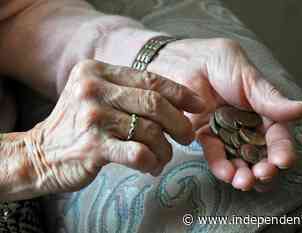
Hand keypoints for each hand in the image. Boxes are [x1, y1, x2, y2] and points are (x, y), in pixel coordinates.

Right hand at [26, 60, 204, 194]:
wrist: (41, 153)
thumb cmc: (78, 125)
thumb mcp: (97, 96)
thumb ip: (128, 92)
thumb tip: (177, 103)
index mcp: (97, 71)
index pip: (150, 78)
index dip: (180, 92)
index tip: (199, 105)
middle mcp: (93, 89)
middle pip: (154, 103)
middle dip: (180, 122)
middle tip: (187, 137)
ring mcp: (92, 118)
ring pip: (151, 131)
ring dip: (165, 148)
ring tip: (163, 157)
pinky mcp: (93, 147)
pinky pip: (138, 153)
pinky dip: (152, 161)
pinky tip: (150, 166)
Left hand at [148, 38, 301, 190]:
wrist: (182, 61)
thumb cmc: (217, 62)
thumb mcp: (247, 76)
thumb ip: (271, 98)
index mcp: (262, 110)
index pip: (277, 134)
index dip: (282, 149)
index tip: (283, 161)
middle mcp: (246, 125)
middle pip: (260, 153)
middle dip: (264, 168)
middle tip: (263, 175)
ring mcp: (226, 133)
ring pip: (239, 159)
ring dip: (244, 174)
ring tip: (243, 182)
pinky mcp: (205, 136)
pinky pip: (215, 154)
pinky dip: (221, 166)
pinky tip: (226, 173)